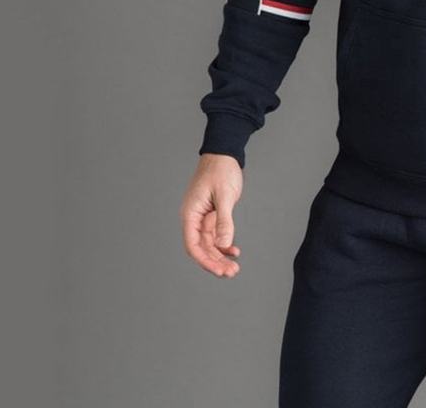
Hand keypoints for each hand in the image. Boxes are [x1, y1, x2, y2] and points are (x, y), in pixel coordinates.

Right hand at [180, 154, 243, 277]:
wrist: (224, 153)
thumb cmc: (221, 170)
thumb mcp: (224, 196)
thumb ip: (224, 221)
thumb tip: (223, 245)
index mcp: (191, 214)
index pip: (193, 245)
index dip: (205, 260)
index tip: (219, 270)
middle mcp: (194, 218)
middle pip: (202, 248)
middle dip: (215, 262)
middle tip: (231, 272)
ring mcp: (203, 217)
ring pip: (209, 244)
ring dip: (220, 256)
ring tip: (234, 268)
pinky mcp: (212, 214)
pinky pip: (216, 235)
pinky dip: (224, 244)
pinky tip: (234, 251)